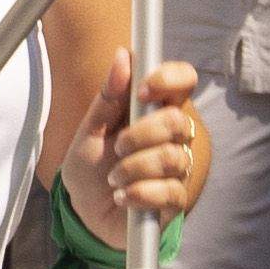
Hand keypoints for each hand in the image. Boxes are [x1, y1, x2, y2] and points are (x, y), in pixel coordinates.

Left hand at [87, 53, 209, 235]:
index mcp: (155, 111)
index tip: (141, 90)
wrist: (86, 213)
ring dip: (134, 168)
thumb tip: (123, 55)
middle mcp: (173, 137)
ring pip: (172, 157)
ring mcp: (178, 168)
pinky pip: (170, 192)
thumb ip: (107, 97)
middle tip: (118, 147)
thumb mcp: (90, 131)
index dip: (168, 79)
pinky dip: (139, 194)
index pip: (183, 80)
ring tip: (114, 180)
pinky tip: (123, 198)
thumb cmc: (92, 167)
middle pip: (178, 120)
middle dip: (141, 134)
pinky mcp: (175, 200)